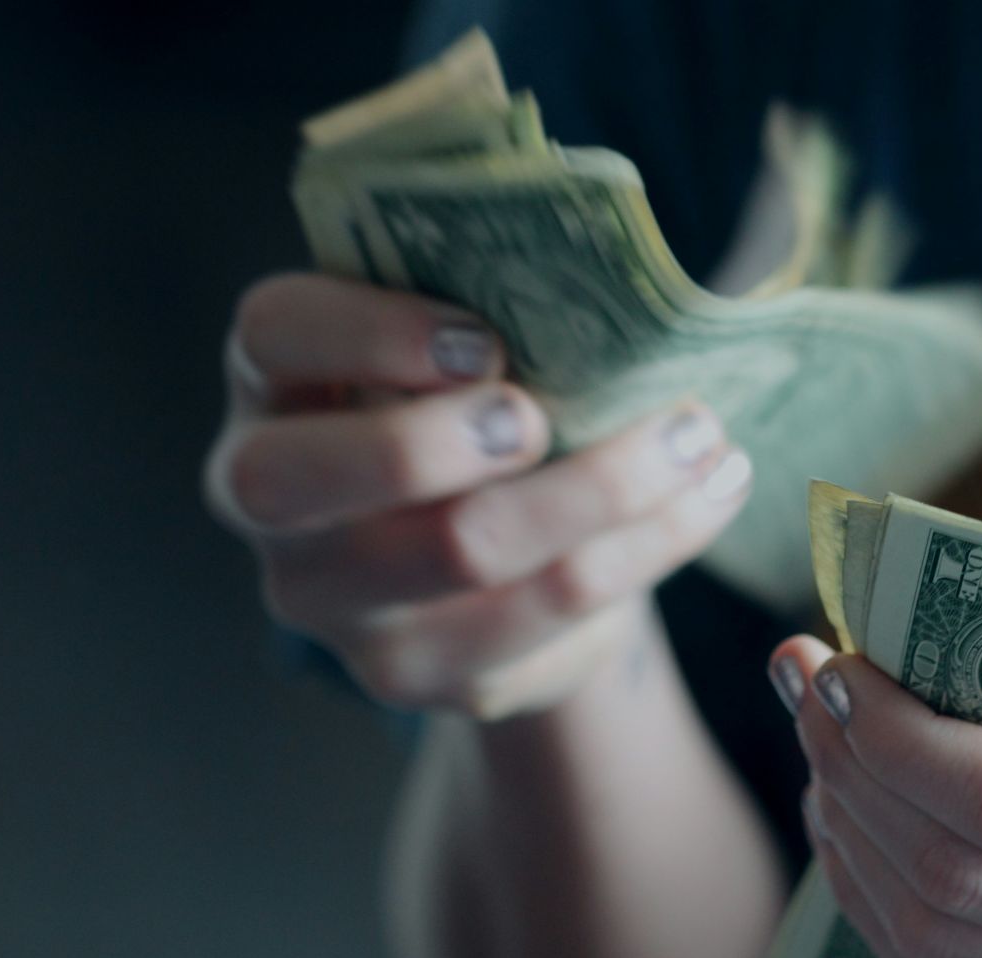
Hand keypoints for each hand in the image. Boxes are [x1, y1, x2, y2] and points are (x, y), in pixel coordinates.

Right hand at [205, 273, 751, 718]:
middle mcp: (270, 500)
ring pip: (462, 550)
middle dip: (438, 439)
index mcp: (275, 383)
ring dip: (602, 486)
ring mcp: (337, 603)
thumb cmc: (480, 406)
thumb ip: (491, 296)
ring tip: (700, 436)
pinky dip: (650, 544)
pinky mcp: (423, 673)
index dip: (367, 333)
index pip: (273, 335)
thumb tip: (608, 260)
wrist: (503, 557)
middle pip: (311, 477)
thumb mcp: (463, 342)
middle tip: (541, 415)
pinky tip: (711, 493)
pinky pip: (549, 612)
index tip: (481, 339)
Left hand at [772, 624, 981, 957]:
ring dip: (848, 837)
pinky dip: (882, 902)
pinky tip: (859, 822)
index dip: (894, 738)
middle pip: (955, 879)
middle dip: (850, 773)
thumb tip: (906, 607)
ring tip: (823, 745)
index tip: (838, 662)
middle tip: (808, 683)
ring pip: (934, 946)